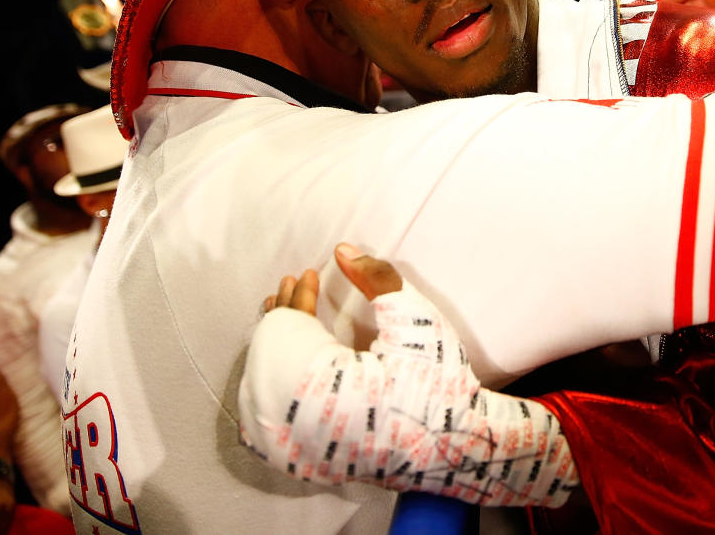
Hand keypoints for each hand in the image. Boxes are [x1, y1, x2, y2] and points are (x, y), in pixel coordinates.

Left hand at [241, 243, 575, 504]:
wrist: (455, 445)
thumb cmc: (438, 381)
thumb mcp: (415, 320)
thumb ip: (378, 279)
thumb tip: (341, 251)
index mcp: (329, 387)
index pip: (291, 332)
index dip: (298, 299)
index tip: (308, 274)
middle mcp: (304, 423)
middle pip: (267, 360)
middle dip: (278, 320)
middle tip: (290, 292)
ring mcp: (301, 449)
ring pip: (259, 395)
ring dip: (267, 353)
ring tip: (283, 321)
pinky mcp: (306, 464)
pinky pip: (265, 428)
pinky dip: (265, 393)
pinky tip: (277, 372)